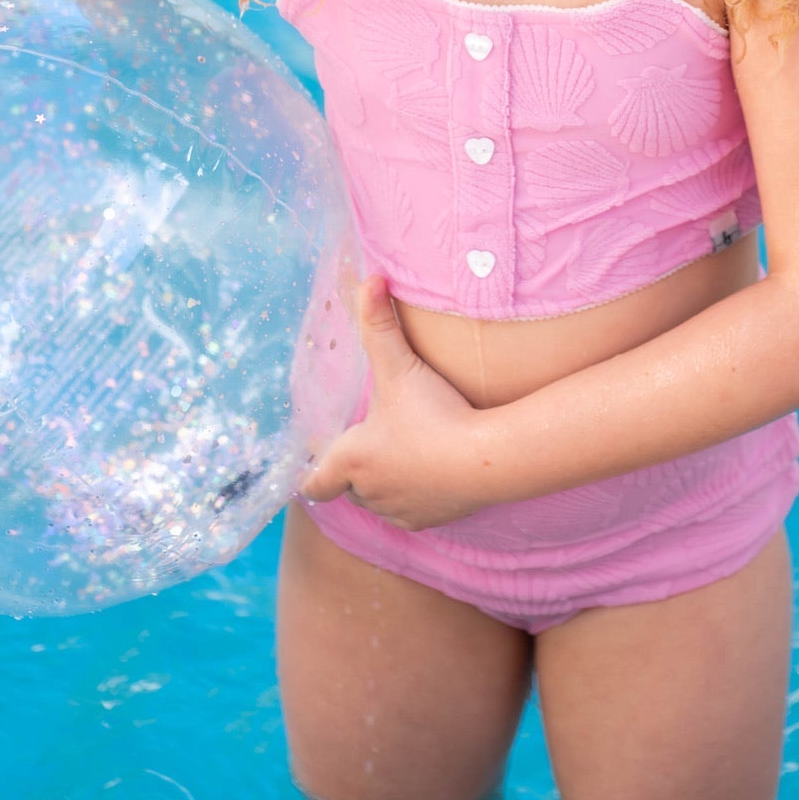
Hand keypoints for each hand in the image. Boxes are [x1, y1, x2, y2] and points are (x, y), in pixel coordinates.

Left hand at [299, 276, 487, 530]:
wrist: (486, 458)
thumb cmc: (434, 414)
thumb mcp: (400, 366)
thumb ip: (380, 324)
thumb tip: (369, 280)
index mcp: (352, 461)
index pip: (314, 483)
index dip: (312, 473)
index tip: (316, 462)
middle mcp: (370, 493)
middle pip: (350, 488)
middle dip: (357, 469)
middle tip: (375, 440)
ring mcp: (400, 511)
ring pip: (382, 501)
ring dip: (388, 482)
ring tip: (407, 452)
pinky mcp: (431, 520)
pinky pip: (413, 511)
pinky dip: (418, 495)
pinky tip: (434, 469)